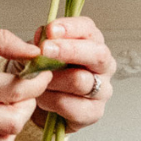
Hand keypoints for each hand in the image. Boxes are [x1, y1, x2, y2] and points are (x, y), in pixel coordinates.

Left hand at [29, 16, 115, 132]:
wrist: (38, 104)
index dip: (70, 28)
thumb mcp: (37, 53)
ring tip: (37, 81)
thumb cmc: (43, 72)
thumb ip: (42, 42)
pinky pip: (72, 105)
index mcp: (91, 42)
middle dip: (69, 50)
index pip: (88, 29)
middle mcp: (103, 65)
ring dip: (53, 80)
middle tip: (44, 50)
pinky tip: (42, 99)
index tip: (50, 30)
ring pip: (80, 80)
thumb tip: (44, 35)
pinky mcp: (94, 112)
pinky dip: (51, 101)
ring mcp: (102, 89)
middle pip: (97, 54)